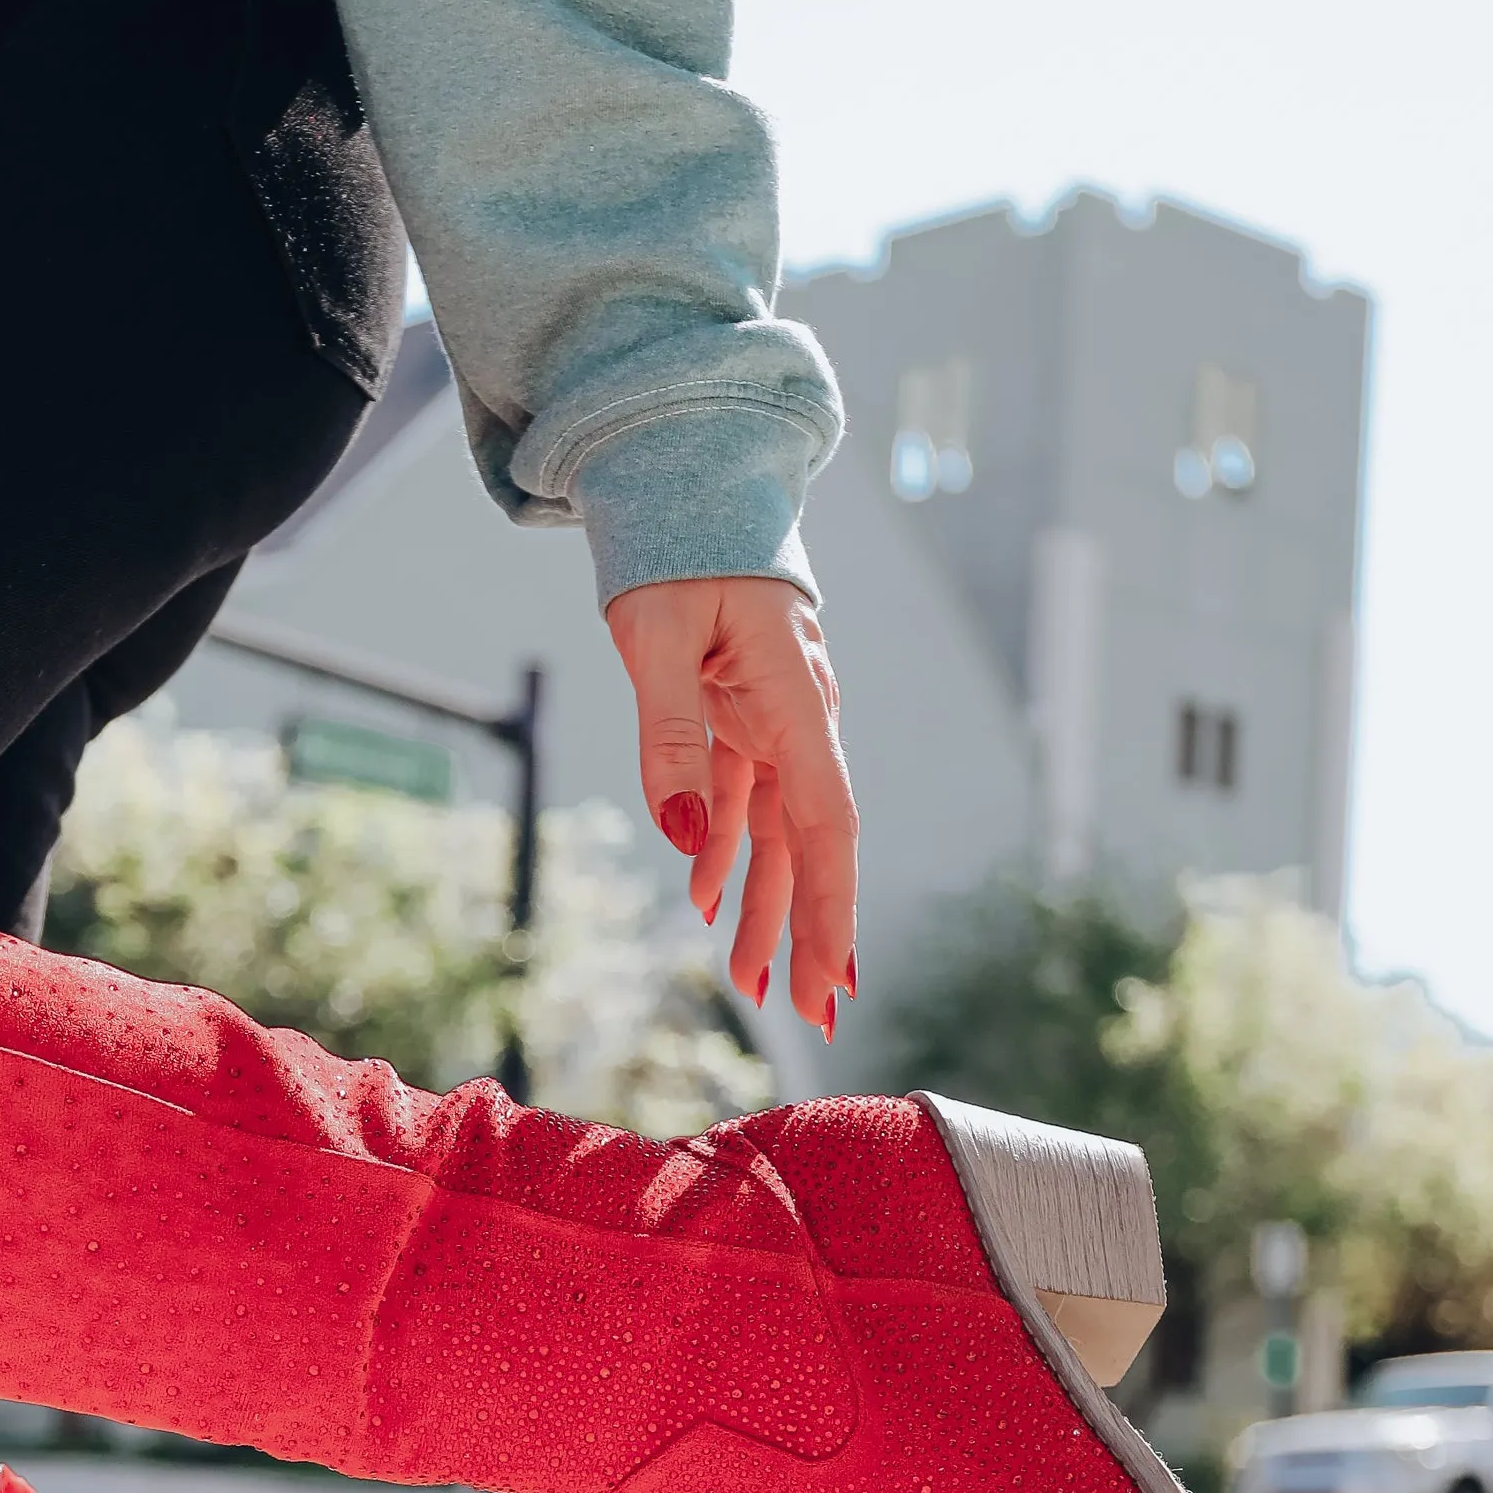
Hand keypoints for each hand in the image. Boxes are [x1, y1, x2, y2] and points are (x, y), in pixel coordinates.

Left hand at [606, 576, 857, 1037]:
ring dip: (768, 906)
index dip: (835, 906)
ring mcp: (773, 717)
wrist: (684, 478)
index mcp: (794, 697)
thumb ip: (668, 736)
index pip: (827, 822)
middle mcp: (798, 716)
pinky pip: (743, 798)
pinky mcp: (742, 713)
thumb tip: (686, 838)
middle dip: (816, 930)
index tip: (837, 979)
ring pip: (779, 831)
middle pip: (815, 842)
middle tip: (817, 1015)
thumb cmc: (672, 544)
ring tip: (756, 985)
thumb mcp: (655, 636)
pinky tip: (710, 902)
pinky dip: (727, 850)